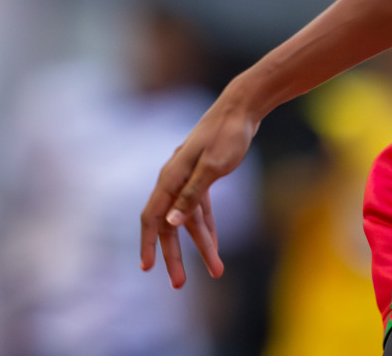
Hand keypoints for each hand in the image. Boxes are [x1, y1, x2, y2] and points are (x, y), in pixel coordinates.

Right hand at [139, 87, 258, 287]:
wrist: (243, 107)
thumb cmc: (229, 134)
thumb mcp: (214, 166)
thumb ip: (192, 195)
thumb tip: (171, 222)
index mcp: (171, 177)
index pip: (152, 217)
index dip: (148, 244)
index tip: (147, 268)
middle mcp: (174, 179)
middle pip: (169, 224)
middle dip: (174, 255)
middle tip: (179, 284)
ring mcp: (188, 177)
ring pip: (188, 219)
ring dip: (200, 244)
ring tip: (216, 270)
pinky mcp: (203, 175)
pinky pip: (201, 208)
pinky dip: (208, 227)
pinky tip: (215, 245)